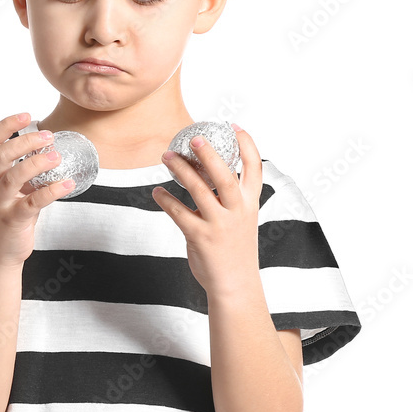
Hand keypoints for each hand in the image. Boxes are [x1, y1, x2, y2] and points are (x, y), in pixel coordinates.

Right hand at [0, 113, 74, 266]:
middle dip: (25, 141)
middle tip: (49, 136)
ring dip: (36, 163)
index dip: (6, 125)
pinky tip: (67, 184)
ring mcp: (0, 202)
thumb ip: (25, 168)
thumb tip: (52, 148)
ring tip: (57, 156)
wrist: (0, 251)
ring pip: (14, 176)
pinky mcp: (13, 219)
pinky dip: (51, 191)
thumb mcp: (13, 187)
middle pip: (2, 154)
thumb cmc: (10, 213)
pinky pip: (32, 202)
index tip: (27, 115)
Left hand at [151, 124, 262, 294]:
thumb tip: (206, 172)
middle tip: (194, 137)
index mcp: (249, 204)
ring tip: (166, 156)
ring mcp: (219, 225)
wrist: (236, 285)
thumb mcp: (242, 220)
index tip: (235, 127)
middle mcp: (237, 211)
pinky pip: (179, 213)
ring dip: (180, 170)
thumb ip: (229, 198)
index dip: (247, 145)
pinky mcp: (200, 238)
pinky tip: (157, 191)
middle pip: (224, 175)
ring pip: (198, 190)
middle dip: (209, 154)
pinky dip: (166, 200)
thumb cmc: (235, 249)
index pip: (255, 169)